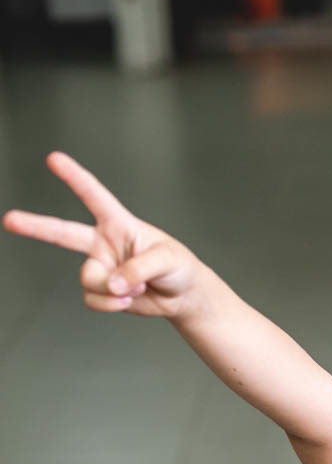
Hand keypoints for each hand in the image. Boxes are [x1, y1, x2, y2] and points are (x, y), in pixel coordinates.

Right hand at [3, 152, 202, 317]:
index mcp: (120, 224)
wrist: (182, 295)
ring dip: (113, 289)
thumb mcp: (169, 260)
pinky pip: (93, 300)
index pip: (95, 197)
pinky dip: (111, 305)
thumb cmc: (179, 267)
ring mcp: (101, 267)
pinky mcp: (101, 291)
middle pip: (63, 233)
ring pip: (89, 279)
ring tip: (138, 287)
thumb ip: (139, 268)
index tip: (54, 158)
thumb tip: (113, 285)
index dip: (75, 177)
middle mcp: (104, 244)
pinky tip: (129, 300)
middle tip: (10, 220)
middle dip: (35, 226)